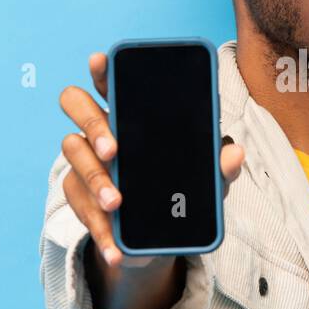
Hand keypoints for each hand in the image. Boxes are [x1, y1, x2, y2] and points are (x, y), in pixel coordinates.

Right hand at [58, 50, 244, 298]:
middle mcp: (101, 130)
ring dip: (96, 180)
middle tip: (113, 148)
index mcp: (131, 114)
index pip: (109, 81)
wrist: (159, 238)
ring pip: (74, 155)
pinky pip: (80, 207)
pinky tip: (116, 248)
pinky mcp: (79, 197)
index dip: (102, 69)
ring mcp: (85, 162)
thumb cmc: (180, 190)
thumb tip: (234, 153)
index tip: (100, 60)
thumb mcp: (207, 180)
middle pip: (76, 105)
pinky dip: (99, 229)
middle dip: (92, 122)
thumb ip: (219, 166)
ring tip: (118, 204)